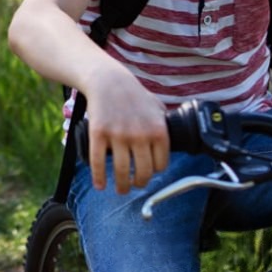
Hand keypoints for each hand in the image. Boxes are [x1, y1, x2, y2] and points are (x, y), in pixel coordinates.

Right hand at [79, 63, 168, 193]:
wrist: (108, 81)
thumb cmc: (133, 95)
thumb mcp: (156, 107)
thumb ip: (164, 125)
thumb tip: (172, 139)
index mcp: (158, 131)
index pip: (161, 164)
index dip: (155, 172)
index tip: (148, 173)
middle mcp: (140, 135)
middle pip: (143, 172)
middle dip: (139, 184)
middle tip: (134, 185)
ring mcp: (118, 135)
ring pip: (122, 171)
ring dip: (121, 186)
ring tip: (121, 189)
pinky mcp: (99, 134)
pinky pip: (99, 162)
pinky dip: (99, 178)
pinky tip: (100, 185)